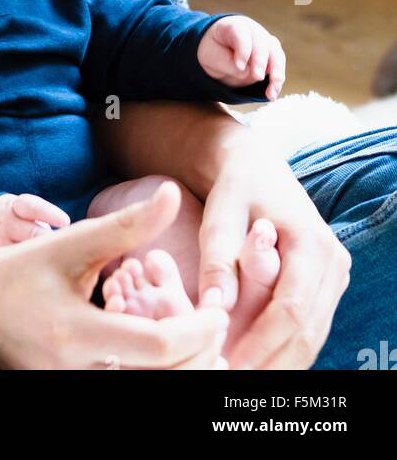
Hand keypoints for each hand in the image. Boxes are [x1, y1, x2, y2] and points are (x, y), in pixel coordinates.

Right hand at [0, 182, 230, 368]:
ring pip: (146, 391)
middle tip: (216, 329)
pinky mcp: (68, 393)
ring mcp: (70, 390)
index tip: (217, 312)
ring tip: (201, 346)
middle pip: (161, 380)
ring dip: (180, 370)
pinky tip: (168, 358)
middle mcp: (74, 374)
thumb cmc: (23, 269)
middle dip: (198, 356)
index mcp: (76, 334)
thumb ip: (127, 224)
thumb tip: (172, 194)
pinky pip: (126, 391)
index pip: (159, 347)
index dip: (198, 330)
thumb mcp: (73, 243)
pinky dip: (155, 375)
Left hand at [196, 134, 351, 367]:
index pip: (291, 309)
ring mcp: (334, 277)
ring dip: (278, 363)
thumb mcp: (221, 213)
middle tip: (230, 381)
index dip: (261, 344)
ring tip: (239, 379)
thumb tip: (214, 309)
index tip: (227, 364)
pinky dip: (284, 351)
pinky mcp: (325, 287)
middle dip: (270, 362)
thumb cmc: (235, 187)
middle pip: (307, 331)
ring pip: (311, 337)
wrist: (256, 167)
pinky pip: (308, 329)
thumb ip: (219, 258)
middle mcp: (332, 262)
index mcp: (311, 242)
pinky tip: (255, 365)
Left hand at [198, 17, 284, 97]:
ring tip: (271, 93)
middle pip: (262, 42)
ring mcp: (265, 42)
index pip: (241, 34)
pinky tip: (272, 94)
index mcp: (234, 26)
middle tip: (257, 77)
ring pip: (276, 54)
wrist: (219, 49)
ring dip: (276, 73)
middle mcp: (253, 31)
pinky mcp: (272, 56)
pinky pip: (278, 67)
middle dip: (261, 60)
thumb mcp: (211, 56)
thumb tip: (247, 72)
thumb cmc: (214, 50)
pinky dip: (277, 81)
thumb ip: (228, 63)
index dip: (242, 50)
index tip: (239, 66)